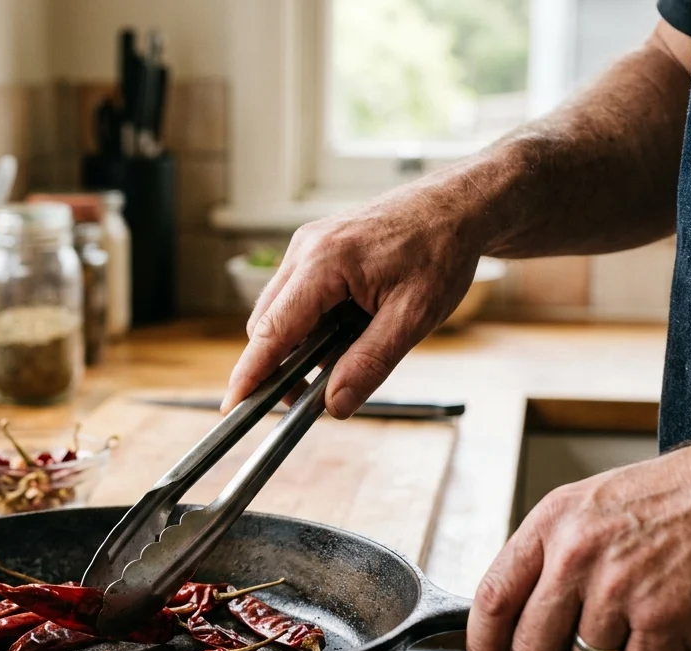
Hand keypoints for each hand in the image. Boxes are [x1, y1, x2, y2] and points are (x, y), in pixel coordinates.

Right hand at [221, 176, 489, 418]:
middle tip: (309, 397)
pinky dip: (309, 324)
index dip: (250, 373)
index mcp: (324, 262)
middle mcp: (305, 250)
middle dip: (278, 365)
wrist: (458, 205)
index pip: (273, 330)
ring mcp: (307, 246)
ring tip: (342, 358)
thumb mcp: (414, 316)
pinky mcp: (316, 249)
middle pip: (267, 324)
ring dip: (297, 344)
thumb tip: (335, 405)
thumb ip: (370, 362)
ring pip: (279, 311)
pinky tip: (345, 330)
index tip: (232, 406)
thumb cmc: (441, 251)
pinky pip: (296, 296)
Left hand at [467, 428, 690, 650]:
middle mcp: (577, 555)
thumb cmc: (675, 497)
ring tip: (633, 631)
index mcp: (551, 523)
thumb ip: (548, 553)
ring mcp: (618, 590)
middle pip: (532, 647)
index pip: (493, 598)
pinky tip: (664, 636)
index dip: (482, 646)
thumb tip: (517, 608)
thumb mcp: (588, 505)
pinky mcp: (663, 620)